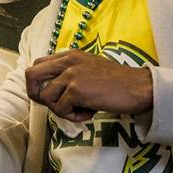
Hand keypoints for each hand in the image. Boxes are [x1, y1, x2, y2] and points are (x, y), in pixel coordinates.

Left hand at [25, 49, 153, 121]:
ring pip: (46, 97)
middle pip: (31, 75)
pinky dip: (73, 117)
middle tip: (56, 105)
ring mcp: (71, 75)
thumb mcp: (89, 68)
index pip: (38, 65)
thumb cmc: (117, 82)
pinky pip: (60, 109)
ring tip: (81, 110)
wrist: (140, 87)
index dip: (39, 83)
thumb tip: (51, 89)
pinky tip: (89, 113)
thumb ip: (70, 72)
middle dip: (37, 95)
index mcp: (69, 55)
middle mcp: (67, 62)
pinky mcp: (77, 90)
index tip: (53, 95)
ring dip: (60, 110)